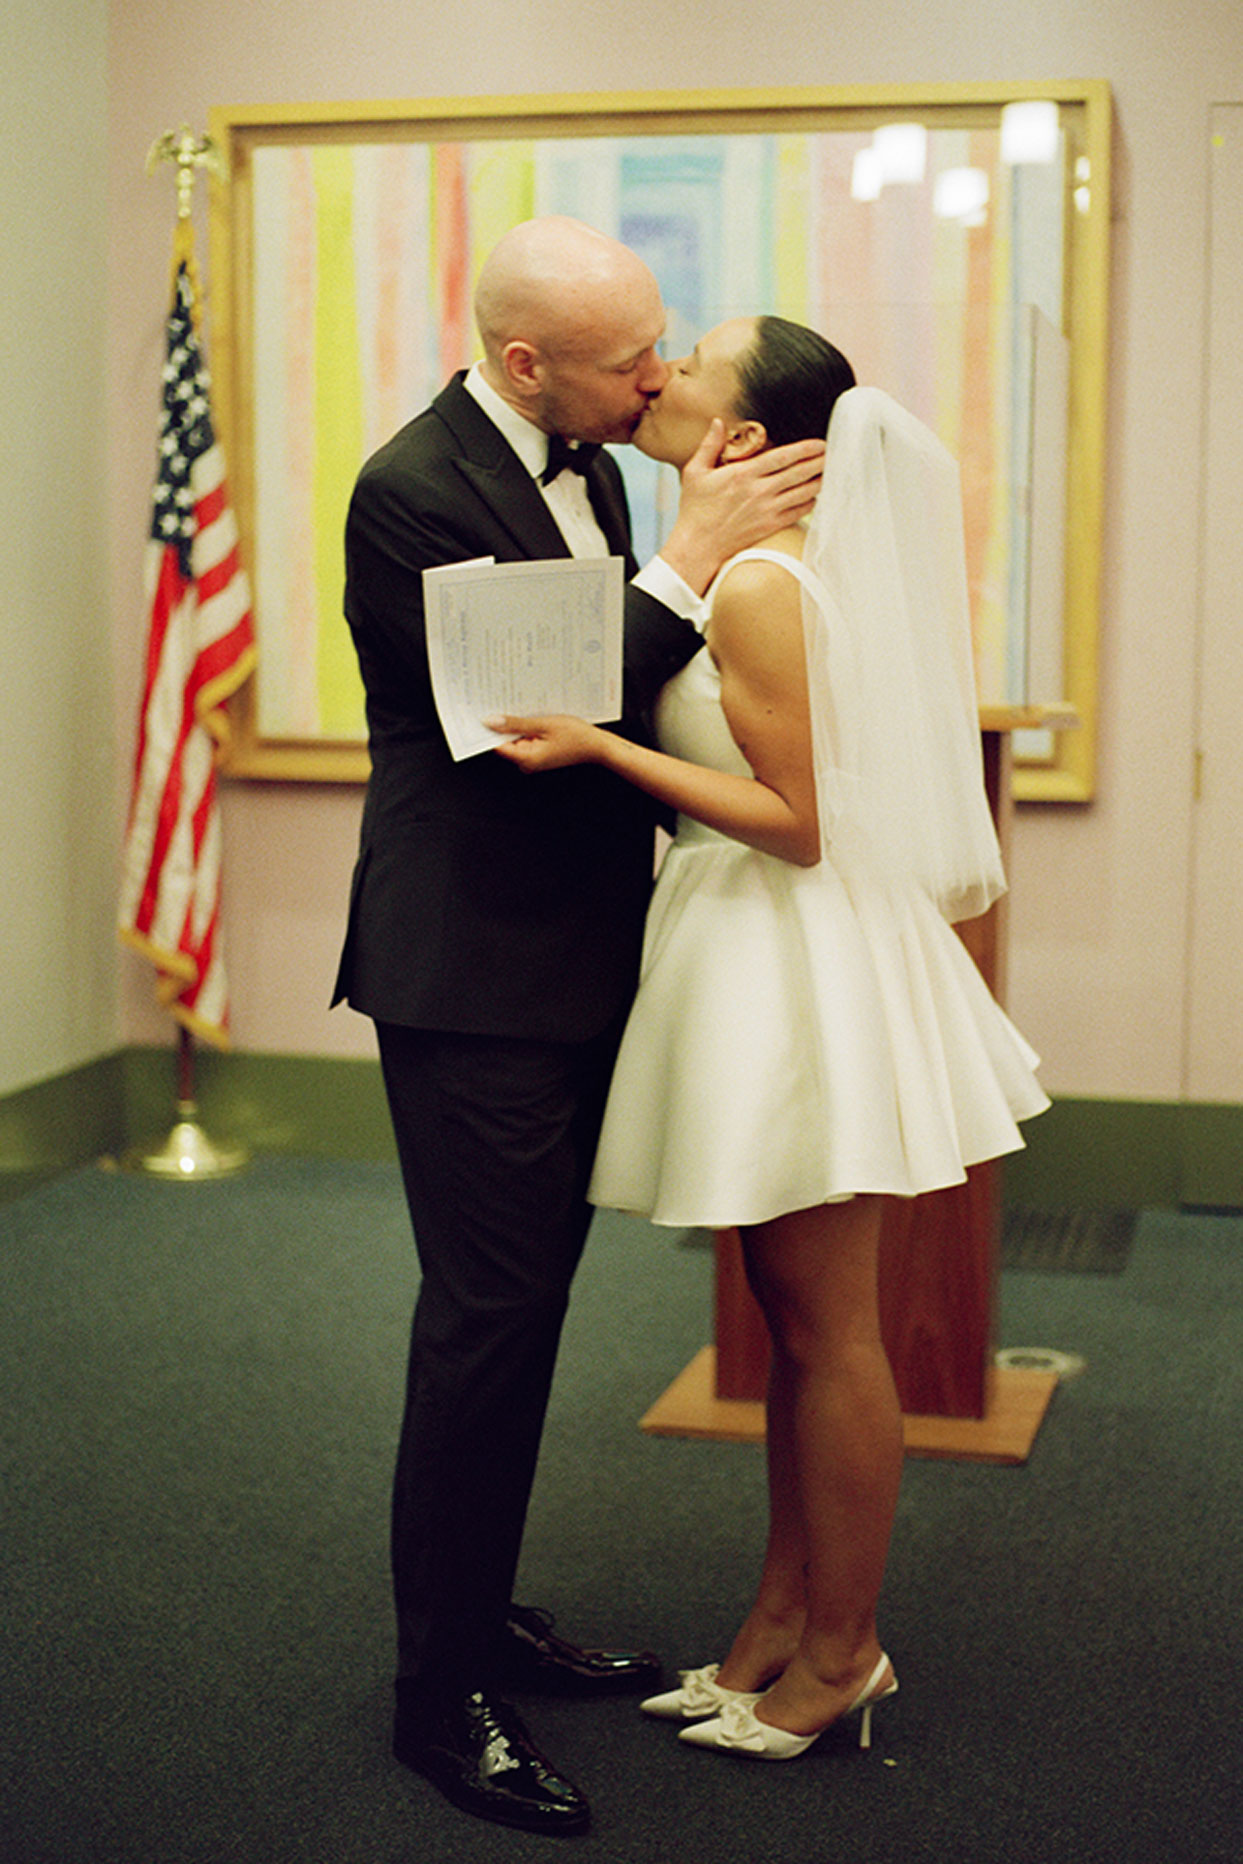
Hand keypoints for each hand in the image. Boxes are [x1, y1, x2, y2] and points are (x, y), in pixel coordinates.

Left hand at [487, 714, 607, 772]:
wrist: (597, 746)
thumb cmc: (576, 736)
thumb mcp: (543, 724)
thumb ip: (516, 723)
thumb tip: (491, 721)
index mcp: (526, 758)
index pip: (496, 745)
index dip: (487, 729)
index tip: (480, 713)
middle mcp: (527, 763)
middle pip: (505, 742)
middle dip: (503, 724)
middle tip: (501, 703)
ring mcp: (534, 759)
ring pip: (516, 739)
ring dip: (516, 724)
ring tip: (522, 708)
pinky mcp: (539, 754)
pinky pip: (526, 740)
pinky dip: (526, 728)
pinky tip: (532, 717)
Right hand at [660, 421, 825, 592]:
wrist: (698, 546)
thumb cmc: (694, 509)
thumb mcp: (695, 472)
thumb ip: (709, 445)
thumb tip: (718, 422)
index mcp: (743, 474)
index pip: (782, 457)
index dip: (805, 449)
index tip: (820, 443)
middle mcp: (759, 491)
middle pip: (799, 473)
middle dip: (820, 462)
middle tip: (835, 453)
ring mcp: (767, 510)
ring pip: (803, 492)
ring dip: (820, 481)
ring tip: (832, 471)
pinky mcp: (769, 526)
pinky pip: (798, 512)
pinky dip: (810, 503)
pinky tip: (816, 496)